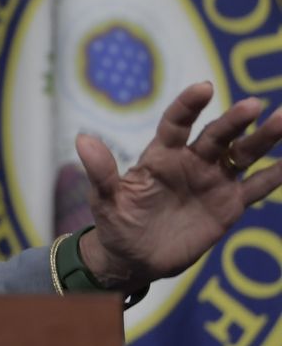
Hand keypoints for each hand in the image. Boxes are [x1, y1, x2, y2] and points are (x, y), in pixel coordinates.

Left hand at [76, 82, 281, 289]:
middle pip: (217, 135)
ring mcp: (213, 181)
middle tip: (254, 104)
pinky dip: (275, 175)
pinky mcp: (229, 205)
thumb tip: (82, 139)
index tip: (204, 87)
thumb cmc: (116, 223)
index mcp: (160, 155)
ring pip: (242, 154)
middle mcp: (190, 162)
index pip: (176, 123)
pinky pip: (256, 187)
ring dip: (263, 138)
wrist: (133, 257)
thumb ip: (101, 172)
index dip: (188, 106)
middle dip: (234, 120)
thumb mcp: (105, 200)